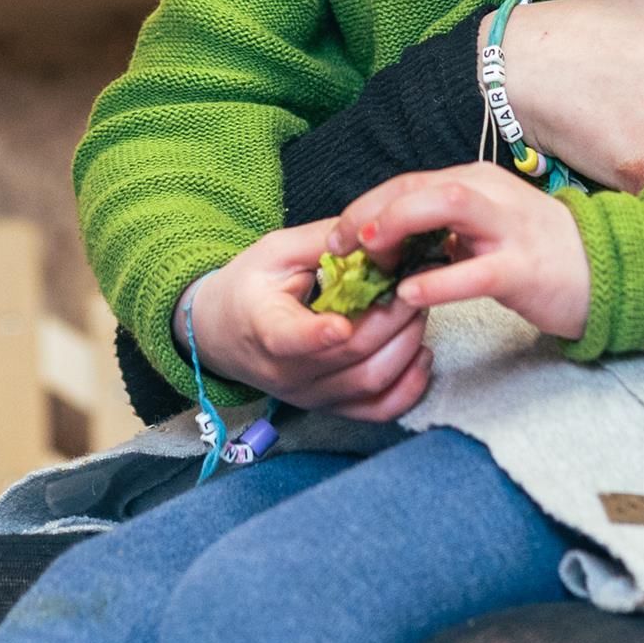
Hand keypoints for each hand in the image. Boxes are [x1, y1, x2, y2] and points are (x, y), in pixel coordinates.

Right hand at [186, 222, 431, 422]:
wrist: (223, 334)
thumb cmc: (251, 287)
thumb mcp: (275, 252)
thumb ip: (324, 242)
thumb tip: (375, 233)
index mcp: (265, 329)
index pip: (290, 339)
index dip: (319, 334)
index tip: (342, 323)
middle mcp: (288, 373)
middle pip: (353, 352)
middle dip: (394, 314)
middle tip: (416, 281)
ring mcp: (312, 396)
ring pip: (373, 382)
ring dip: (408, 342)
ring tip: (418, 306)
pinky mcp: (331, 408)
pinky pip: (379, 410)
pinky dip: (410, 386)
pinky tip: (420, 352)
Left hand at [338, 164, 594, 345]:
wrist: (609, 273)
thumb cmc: (538, 255)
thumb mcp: (484, 233)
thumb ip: (441, 232)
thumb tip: (384, 246)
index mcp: (475, 183)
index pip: (408, 184)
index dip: (365, 206)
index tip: (336, 237)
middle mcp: (490, 195)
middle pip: (417, 187)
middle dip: (369, 211)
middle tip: (338, 247)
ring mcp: (508, 229)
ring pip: (446, 207)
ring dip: (397, 225)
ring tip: (368, 254)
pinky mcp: (523, 268)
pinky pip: (474, 271)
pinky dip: (436, 282)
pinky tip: (408, 296)